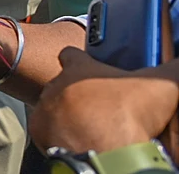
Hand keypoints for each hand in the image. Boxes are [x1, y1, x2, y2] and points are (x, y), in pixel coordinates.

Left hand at [30, 48, 178, 152]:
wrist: (109, 150)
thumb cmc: (130, 114)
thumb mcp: (160, 86)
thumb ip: (171, 69)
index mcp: (79, 70)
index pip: (70, 54)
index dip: (78, 60)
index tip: (83, 64)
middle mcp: (56, 86)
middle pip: (61, 85)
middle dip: (75, 94)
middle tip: (98, 108)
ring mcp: (45, 110)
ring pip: (52, 108)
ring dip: (66, 116)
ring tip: (89, 127)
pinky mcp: (39, 132)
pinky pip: (46, 131)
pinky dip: (59, 136)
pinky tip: (78, 141)